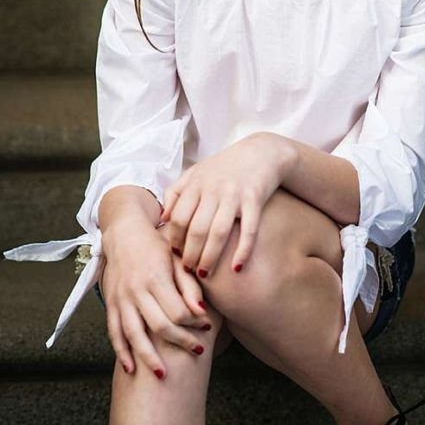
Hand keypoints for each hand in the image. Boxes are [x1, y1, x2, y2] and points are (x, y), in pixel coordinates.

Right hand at [100, 214, 215, 376]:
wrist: (123, 233)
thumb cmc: (155, 244)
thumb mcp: (176, 256)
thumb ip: (189, 284)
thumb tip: (202, 312)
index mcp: (156, 277)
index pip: (178, 310)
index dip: (194, 323)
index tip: (207, 327)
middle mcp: (137, 290)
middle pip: (159, 325)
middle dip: (180, 342)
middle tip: (197, 351)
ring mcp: (121, 299)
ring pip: (134, 334)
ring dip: (147, 357)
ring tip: (163, 375)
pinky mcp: (111, 304)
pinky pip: (114, 332)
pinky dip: (121, 352)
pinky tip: (130, 369)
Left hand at [160, 132, 293, 277]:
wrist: (262, 152)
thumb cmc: (226, 166)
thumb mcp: (197, 172)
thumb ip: (176, 192)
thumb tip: (162, 219)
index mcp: (197, 183)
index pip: (179, 218)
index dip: (175, 239)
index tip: (176, 254)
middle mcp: (213, 189)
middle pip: (196, 228)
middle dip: (190, 254)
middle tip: (189, 270)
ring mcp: (235, 194)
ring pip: (218, 232)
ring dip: (210, 257)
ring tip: (205, 273)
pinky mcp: (255, 199)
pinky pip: (248, 230)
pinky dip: (242, 250)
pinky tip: (237, 267)